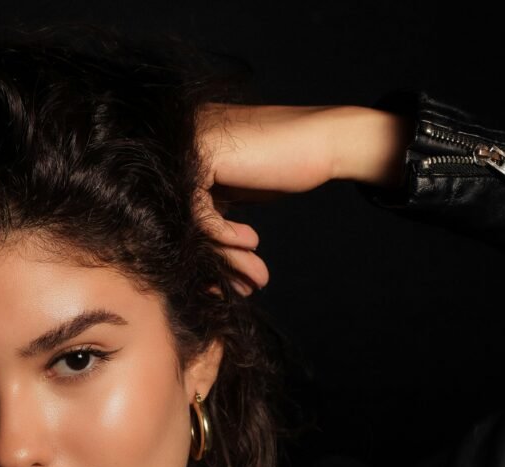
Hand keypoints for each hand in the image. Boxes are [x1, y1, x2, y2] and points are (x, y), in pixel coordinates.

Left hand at [194, 104, 411, 295]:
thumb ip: (210, 207)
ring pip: (190, 218)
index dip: (205, 249)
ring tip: (253, 276)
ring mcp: (190, 146)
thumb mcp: (238, 189)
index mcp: (186, 152)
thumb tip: (189, 250)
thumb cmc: (287, 166)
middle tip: (241, 287)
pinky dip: (221, 232)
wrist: (325, 142)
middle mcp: (179, 144)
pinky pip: (198, 209)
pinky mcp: (205, 154)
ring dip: (223, 254)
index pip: (180, 211)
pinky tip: (249, 241)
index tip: (224, 279)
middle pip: (183, 217)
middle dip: (215, 258)